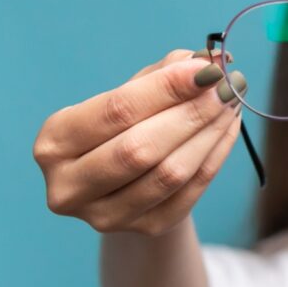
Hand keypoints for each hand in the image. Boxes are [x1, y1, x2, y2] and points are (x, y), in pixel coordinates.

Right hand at [33, 49, 246, 236]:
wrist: (125, 182)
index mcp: (54, 142)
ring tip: (233, 103)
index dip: (166, 88)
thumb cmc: (124, 127)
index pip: (116, 111)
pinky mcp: (146, 227)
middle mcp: (70, 186)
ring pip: (170, 174)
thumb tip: (210, 59)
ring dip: (209, 134)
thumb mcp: (131, 94)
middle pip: (140, 149)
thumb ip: (164, 73)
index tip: (207, 68)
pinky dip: (216, 155)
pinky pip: (191, 191)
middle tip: (227, 87)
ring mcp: (106, 216)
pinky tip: (229, 127)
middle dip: (191, 113)